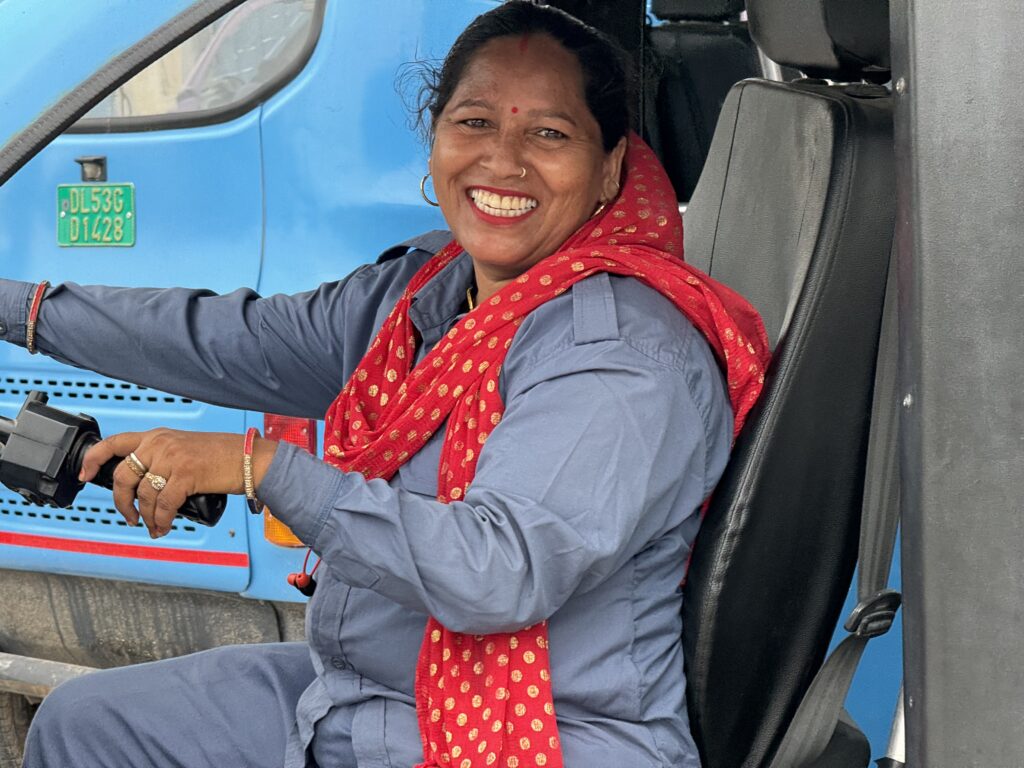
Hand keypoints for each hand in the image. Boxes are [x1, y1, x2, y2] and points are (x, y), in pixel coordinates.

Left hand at [79, 429, 274, 538]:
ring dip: (145, 517)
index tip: (85, 474)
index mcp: (158, 436)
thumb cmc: (223, 457)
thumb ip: (163, 459)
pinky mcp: (186, 474)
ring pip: (142, 495)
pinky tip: (163, 526)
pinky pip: (162, 505)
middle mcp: (161, 443)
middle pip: (123, 476)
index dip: (94, 460)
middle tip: (129, 516)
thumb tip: (143, 487)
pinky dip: (160, 520)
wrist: (250, 458)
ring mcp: (173, 458)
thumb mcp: (185, 449)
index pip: (114, 442)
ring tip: (154, 526)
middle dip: (121, 502)